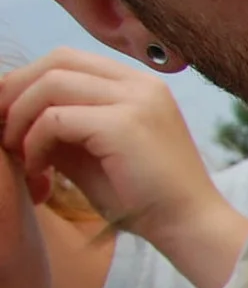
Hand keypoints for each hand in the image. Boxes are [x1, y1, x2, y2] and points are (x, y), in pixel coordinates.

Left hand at [0, 49, 247, 287]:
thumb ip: (62, 125)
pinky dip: (34, 142)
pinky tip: (37, 170)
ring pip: (51, 83)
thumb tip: (13, 112)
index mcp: (139, 86)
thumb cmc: (144, 198)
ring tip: (16, 152)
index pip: (69, 60)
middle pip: (57, 61)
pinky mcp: (125, 124)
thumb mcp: (94, 152)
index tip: (6, 117)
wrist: (189, 227)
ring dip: (20, 116)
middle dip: (16, 90)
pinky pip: (56, 118)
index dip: (27, 81)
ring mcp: (136, 100)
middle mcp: (141, 84)